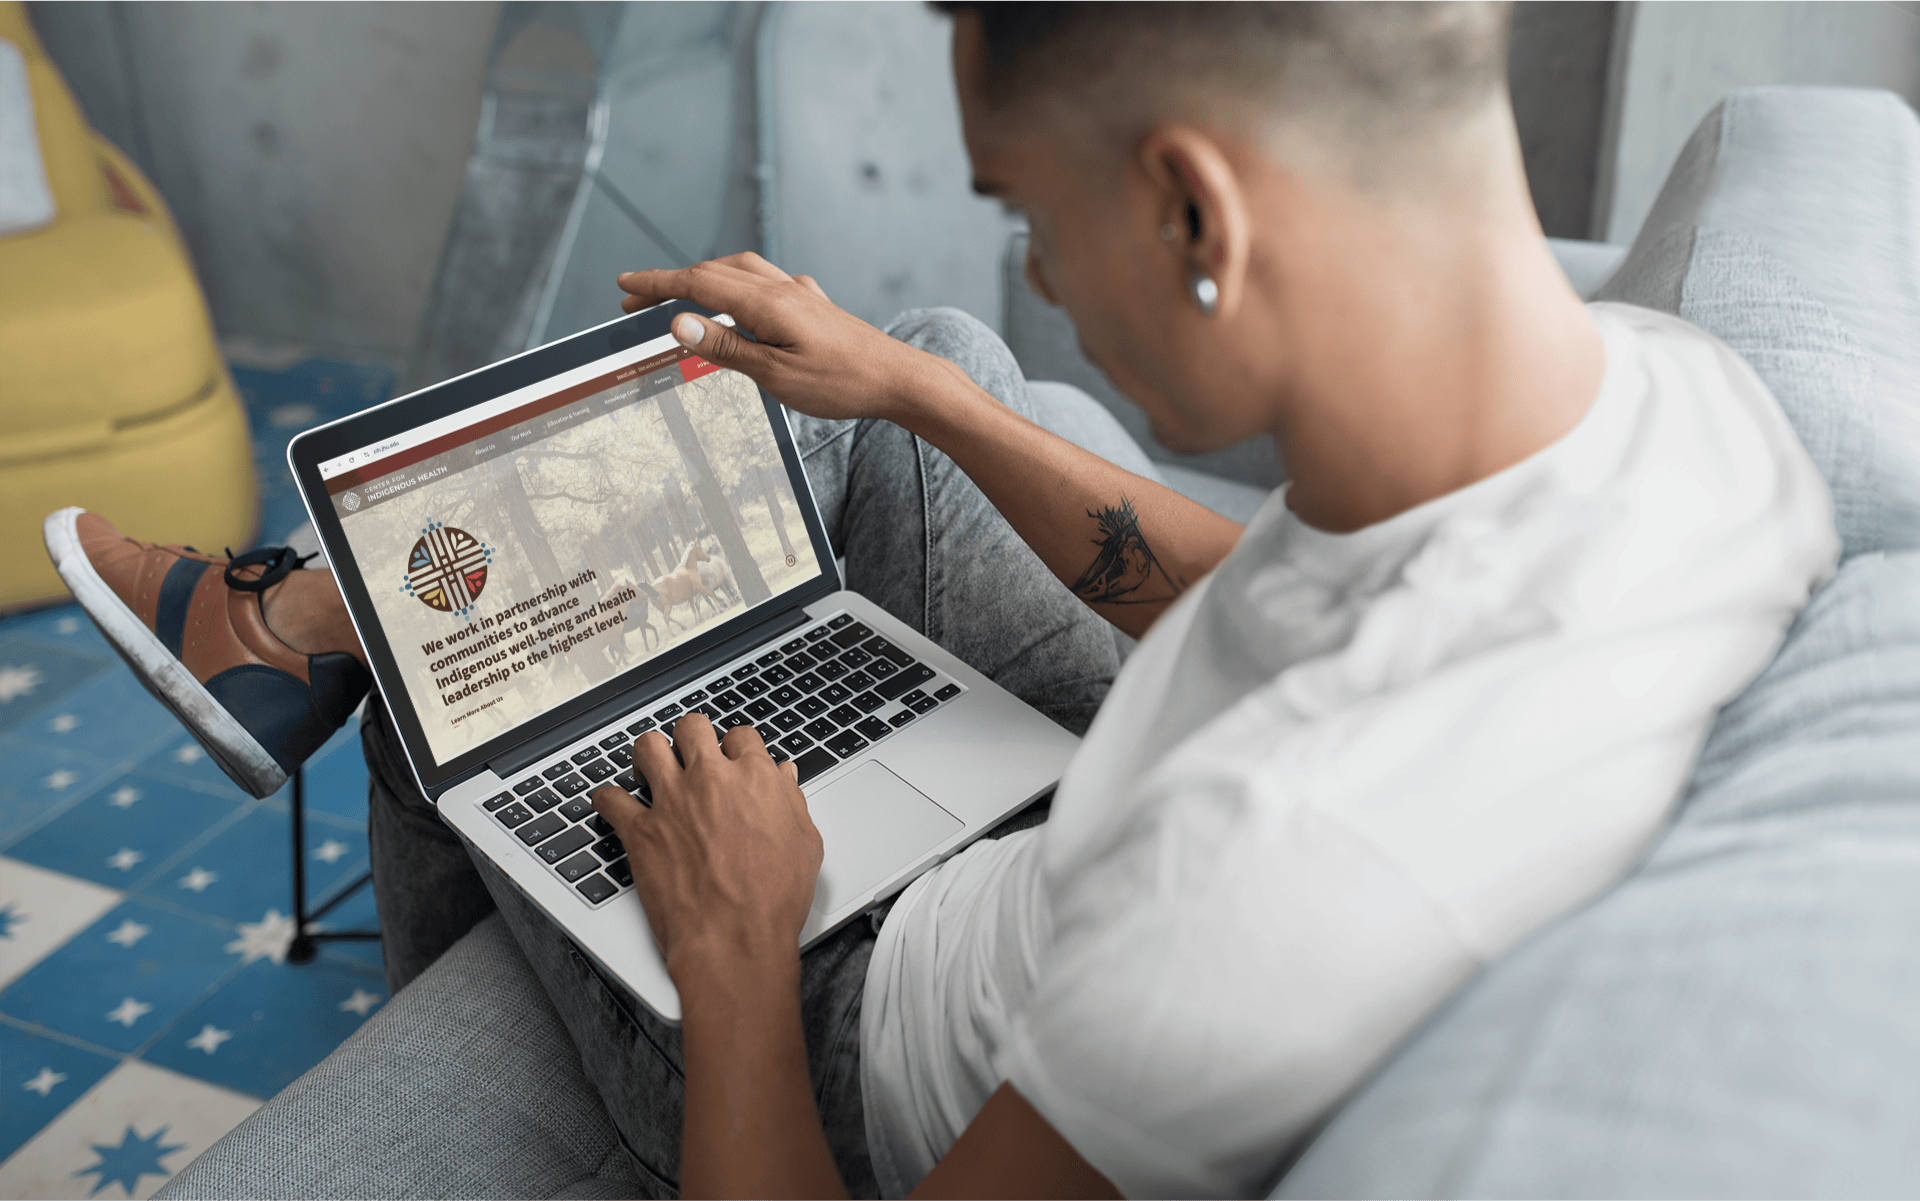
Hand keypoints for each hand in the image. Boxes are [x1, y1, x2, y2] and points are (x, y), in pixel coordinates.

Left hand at [590, 715, 821, 980]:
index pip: (741, 736)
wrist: (734, 939)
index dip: (735, 747)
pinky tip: (614, 805)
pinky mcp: (641, 831)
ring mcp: (672, 802)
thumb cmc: (773, 900)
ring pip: (648, 746)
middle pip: (692, 727)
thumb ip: (792, 801)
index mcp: (754, 778)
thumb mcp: (804, 845)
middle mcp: (710, 780)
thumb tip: (784, 777)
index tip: (731, 761)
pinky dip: (608, 799)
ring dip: (649, 754)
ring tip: (651, 768)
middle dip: (691, 737)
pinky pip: (610, 798)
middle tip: (690, 755)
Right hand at [617, 253, 948, 423]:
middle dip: (671, 283)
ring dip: (704, 279)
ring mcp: (800, 294)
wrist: (899, 379)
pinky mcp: (814, 306)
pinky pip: (766, 283)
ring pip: (741, 272)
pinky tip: (743, 302)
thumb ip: (726, 348)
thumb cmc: (842, 383)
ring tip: (680, 298)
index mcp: (766, 303)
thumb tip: (679, 323)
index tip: (624, 286)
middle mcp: (782, 289)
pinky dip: (738, 286)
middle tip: (636, 302)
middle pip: (714, 272)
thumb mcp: (775, 375)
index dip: (657, 284)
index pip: (697, 283)